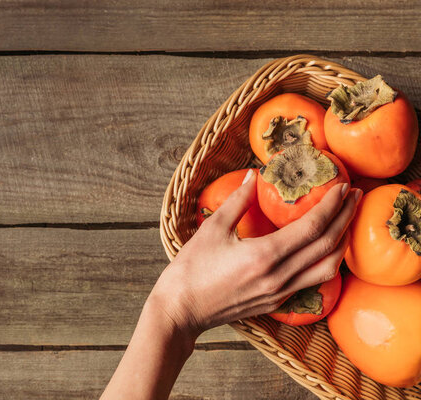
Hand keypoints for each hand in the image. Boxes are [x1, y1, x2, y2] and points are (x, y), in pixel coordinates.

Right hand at [149, 169, 361, 341]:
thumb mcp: (213, 229)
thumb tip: (252, 175)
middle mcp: (279, 276)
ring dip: (341, 242)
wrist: (181, 309)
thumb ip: (237, 200)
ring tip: (347, 220)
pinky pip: (311, 281)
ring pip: (327, 268)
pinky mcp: (276, 303)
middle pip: (327, 246)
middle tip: (355, 195)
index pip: (312, 227)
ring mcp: (280, 293)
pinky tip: (324, 249)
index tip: (342, 187)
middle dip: (346, 218)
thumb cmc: (191, 269)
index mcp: (264, 255)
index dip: (332, 205)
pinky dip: (325, 261)